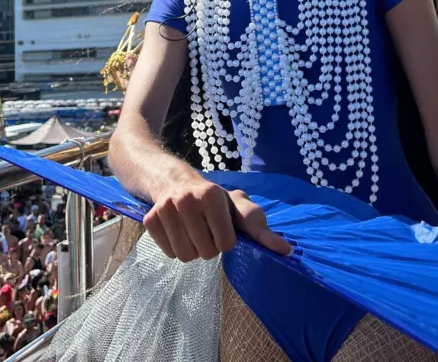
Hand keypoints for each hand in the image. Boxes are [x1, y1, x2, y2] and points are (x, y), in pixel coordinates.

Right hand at [143, 176, 291, 261]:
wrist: (173, 181)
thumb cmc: (213, 199)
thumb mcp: (238, 208)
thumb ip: (260, 229)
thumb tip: (287, 251)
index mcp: (213, 195)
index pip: (226, 244)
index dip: (226, 242)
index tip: (223, 229)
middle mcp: (187, 199)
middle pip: (205, 253)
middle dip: (209, 248)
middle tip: (206, 232)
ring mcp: (166, 209)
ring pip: (185, 256)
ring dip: (192, 250)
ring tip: (192, 232)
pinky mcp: (150, 219)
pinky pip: (168, 253)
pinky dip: (175, 248)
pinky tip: (177, 231)